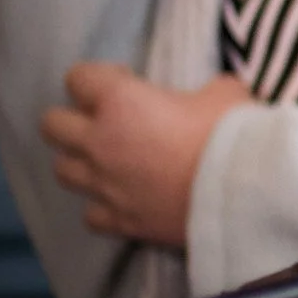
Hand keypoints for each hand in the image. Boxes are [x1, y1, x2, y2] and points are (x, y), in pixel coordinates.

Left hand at [41, 65, 248, 247]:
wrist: (246, 193)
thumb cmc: (235, 134)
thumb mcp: (227, 93)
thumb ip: (203, 91)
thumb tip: (206, 97)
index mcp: (121, 102)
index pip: (78, 78)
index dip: (101, 76)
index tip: (127, 82)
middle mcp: (100, 143)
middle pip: (52, 125)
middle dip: (74, 118)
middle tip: (108, 121)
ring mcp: (104, 186)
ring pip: (62, 170)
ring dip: (82, 162)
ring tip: (111, 161)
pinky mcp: (119, 221)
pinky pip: (90, 213)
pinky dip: (102, 205)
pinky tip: (124, 198)